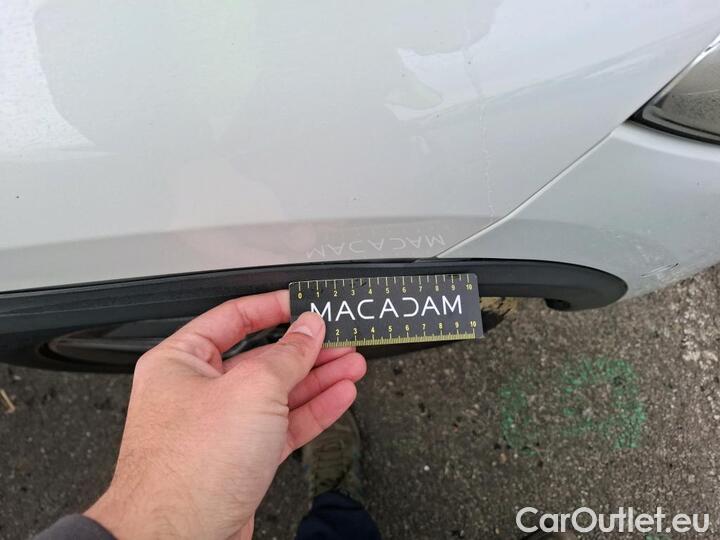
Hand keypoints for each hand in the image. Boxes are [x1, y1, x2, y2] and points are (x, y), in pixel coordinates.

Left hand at [85, 290, 366, 539]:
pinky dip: (313, 409)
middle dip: (307, 348)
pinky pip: (283, 424)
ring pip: (278, 392)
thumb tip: (309, 328)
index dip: (274, 307)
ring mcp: (221, 426)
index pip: (234, 318)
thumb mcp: (251, 391)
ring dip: (318, 377)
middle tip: (340, 337)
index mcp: (181, 362)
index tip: (306, 304)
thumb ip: (287, 355)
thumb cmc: (186, 472)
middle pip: (262, 357)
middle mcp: (198, 391)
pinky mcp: (241, 458)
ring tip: (352, 362)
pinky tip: (339, 395)